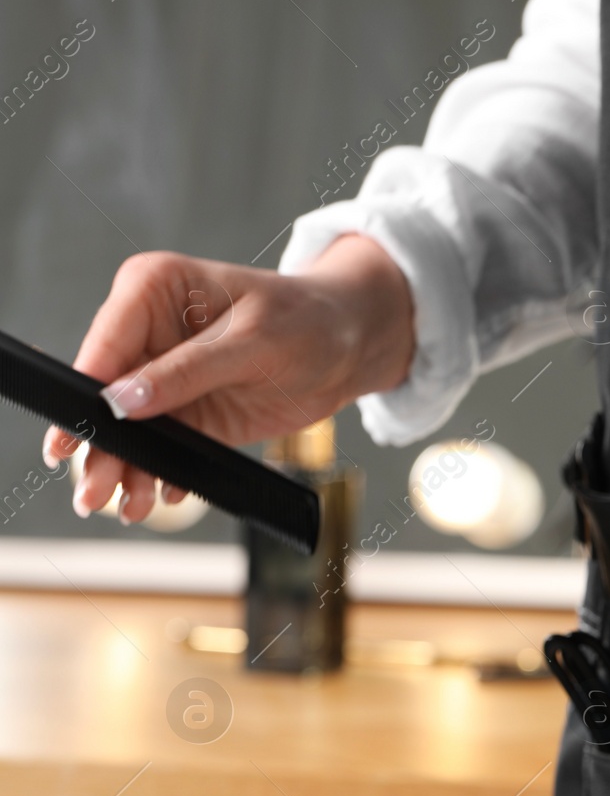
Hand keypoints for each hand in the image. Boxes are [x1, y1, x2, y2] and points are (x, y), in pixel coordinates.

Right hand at [43, 234, 413, 522]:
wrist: (349, 346)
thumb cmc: (308, 321)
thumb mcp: (255, 341)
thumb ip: (189, 370)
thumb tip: (123, 399)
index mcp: (152, 288)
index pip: (105, 343)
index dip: (85, 391)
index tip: (74, 435)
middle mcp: (146, 332)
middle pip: (105, 394)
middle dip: (101, 444)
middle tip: (94, 491)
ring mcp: (163, 376)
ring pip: (128, 429)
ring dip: (127, 469)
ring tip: (130, 507)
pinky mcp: (186, 411)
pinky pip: (162, 448)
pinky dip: (161, 474)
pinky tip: (164, 494)